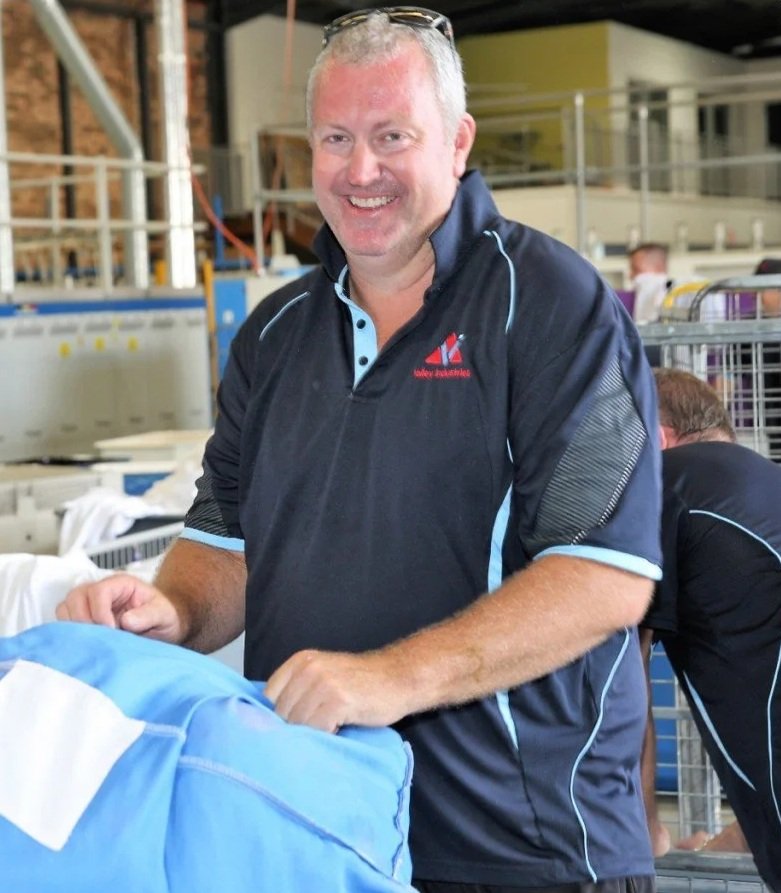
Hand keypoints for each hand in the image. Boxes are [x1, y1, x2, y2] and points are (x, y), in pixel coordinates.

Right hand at [56, 573, 183, 642]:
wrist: (163, 626)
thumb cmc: (164, 616)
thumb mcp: (164, 615)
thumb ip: (148, 615)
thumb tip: (126, 621)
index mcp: (122, 584)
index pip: (99, 591)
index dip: (100, 612)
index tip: (110, 630)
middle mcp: (102, 590)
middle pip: (76, 596)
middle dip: (83, 620)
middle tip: (98, 638)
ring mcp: (90, 603)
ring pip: (66, 607)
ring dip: (74, 626)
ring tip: (92, 641)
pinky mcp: (85, 618)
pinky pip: (66, 621)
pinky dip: (70, 632)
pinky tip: (86, 644)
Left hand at [264, 649, 412, 732]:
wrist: (398, 678)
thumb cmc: (360, 683)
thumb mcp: (324, 676)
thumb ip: (299, 690)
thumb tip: (268, 722)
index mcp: (300, 661)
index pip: (267, 698)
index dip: (277, 717)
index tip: (292, 728)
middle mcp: (307, 668)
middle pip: (281, 714)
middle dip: (293, 729)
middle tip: (314, 734)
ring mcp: (322, 683)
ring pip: (297, 725)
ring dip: (310, 735)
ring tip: (328, 732)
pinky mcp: (337, 701)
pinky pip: (316, 730)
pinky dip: (325, 737)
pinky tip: (339, 731)